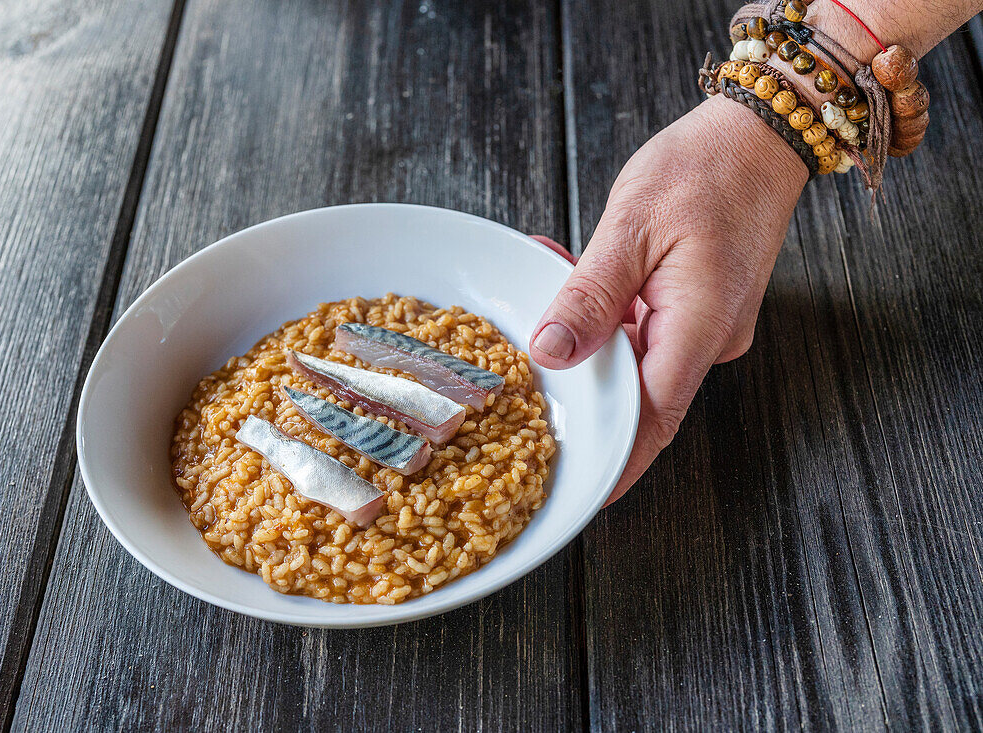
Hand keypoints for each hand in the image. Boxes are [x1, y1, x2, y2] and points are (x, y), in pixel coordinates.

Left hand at [530, 94, 807, 504]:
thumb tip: (551, 354)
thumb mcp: (629, 228)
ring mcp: (705, 326)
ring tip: (541, 305)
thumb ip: (588, 297)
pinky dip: (605, 317)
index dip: (616, 462)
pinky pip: (644, 330)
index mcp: (698, 327)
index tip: (579, 491)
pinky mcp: (697, 308)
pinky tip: (569, 279)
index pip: (651, 420)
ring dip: (586, 344)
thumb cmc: (702, 169)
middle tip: (525, 390)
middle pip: (638, 396)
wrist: (758, 134)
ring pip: (634, 360)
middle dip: (581, 393)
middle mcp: (708, 339)